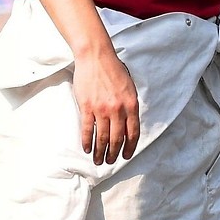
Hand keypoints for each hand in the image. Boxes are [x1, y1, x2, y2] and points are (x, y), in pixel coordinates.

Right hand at [74, 44, 140, 164]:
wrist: (96, 58)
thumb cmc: (114, 71)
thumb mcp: (130, 89)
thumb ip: (130, 107)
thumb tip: (128, 124)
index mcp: (131, 105)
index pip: (133, 133)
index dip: (130, 147)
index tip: (126, 155)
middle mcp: (118, 109)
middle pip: (117, 138)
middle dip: (114, 153)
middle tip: (110, 161)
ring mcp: (101, 109)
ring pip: (102, 137)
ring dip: (100, 151)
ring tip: (98, 160)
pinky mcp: (87, 107)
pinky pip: (87, 129)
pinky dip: (87, 141)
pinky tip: (87, 149)